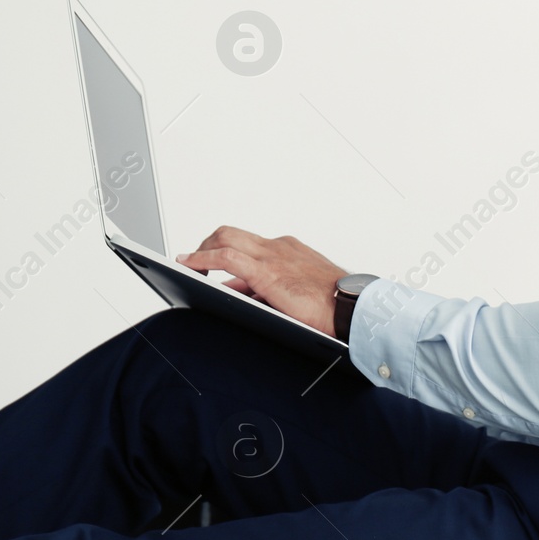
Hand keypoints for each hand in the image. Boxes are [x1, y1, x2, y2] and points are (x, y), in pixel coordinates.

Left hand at [177, 225, 347, 336]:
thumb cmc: (332, 304)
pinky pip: (225, 257)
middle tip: (194, 261)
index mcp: (287, 250)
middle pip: (232, 234)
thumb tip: (244, 295)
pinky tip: (189, 267)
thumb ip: (270, 290)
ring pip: (224, 239)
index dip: (225, 252)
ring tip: (187, 264)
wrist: (351, 306)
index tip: (213, 263)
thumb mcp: (298, 291)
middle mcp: (278, 247)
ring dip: (201, 251)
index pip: (249, 245)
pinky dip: (202, 260)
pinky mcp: (266, 271)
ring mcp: (271, 256)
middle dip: (208, 245)